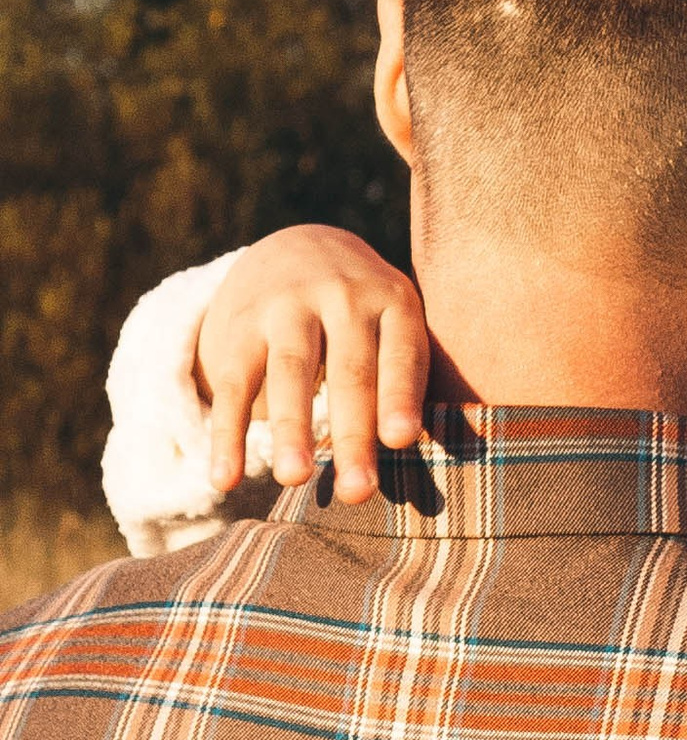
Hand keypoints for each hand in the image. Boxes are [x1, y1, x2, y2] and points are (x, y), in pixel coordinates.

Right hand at [199, 227, 429, 505]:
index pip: (399, 354)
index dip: (399, 396)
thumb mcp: (395, 323)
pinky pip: (234, 385)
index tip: (400, 440)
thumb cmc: (365, 315)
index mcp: (391, 301)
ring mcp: (285, 308)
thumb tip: (410, 454)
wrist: (298, 248)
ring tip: (294, 479)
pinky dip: (227, 434)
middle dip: (352, 433)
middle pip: (348, 371)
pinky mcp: (240, 328)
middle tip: (357, 491)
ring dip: (291, 429)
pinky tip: (224, 478)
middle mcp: (340, 296)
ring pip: (289, 372)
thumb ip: (407, 378)